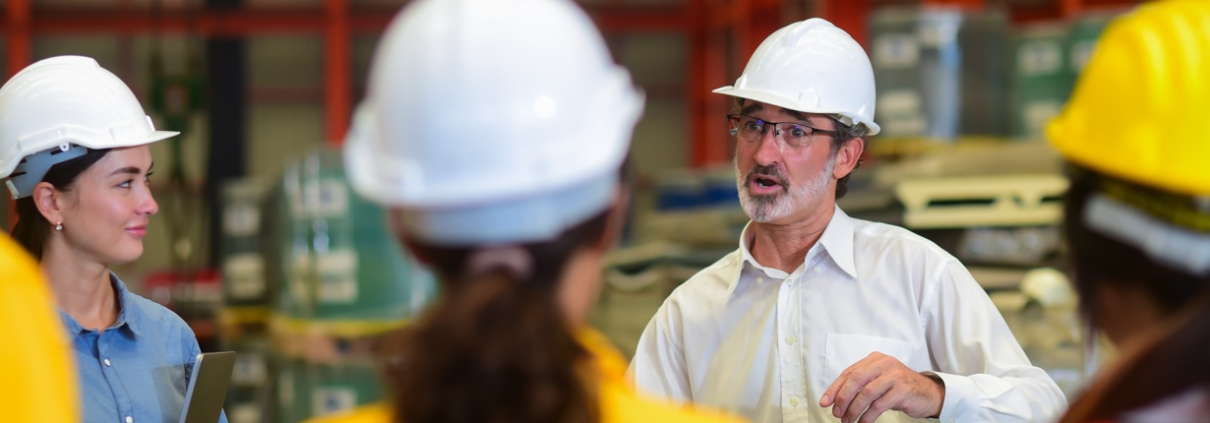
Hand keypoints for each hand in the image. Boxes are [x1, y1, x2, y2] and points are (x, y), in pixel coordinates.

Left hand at [818, 352, 944, 422]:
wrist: (928, 393)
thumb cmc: (899, 388)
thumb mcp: (878, 381)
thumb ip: (860, 385)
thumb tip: (835, 400)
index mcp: (874, 359)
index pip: (849, 373)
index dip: (834, 388)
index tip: (825, 402)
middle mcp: (884, 364)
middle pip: (856, 380)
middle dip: (843, 398)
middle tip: (837, 413)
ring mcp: (894, 376)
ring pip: (866, 393)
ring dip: (854, 410)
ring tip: (848, 421)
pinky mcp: (902, 390)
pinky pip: (879, 405)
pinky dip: (868, 416)